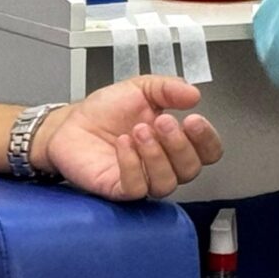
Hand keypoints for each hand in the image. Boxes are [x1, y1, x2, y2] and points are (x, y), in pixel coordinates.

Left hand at [41, 75, 224, 199]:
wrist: (70, 123)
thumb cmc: (105, 111)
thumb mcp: (141, 88)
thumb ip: (168, 88)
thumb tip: (194, 93)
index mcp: (175, 142)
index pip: (208, 152)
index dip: (207, 140)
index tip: (194, 119)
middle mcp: (163, 165)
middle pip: (191, 170)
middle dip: (179, 144)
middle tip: (161, 121)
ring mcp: (142, 179)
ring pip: (166, 183)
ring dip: (156, 155)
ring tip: (138, 130)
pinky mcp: (118, 189)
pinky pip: (136, 188)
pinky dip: (133, 165)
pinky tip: (123, 144)